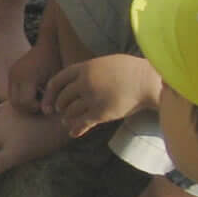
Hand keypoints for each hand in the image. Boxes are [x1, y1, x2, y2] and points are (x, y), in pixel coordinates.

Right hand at [7, 41, 62, 113]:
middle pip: (16, 103)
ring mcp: (11, 74)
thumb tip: (46, 113)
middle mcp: (15, 76)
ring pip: (12, 99)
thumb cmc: (55, 61)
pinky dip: (21, 97)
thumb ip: (50, 97)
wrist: (47, 45)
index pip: (25, 102)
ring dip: (24, 103)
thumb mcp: (55, 79)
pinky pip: (12, 92)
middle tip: (42, 104)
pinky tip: (34, 93)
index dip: (36, 107)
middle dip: (28, 108)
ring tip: (39, 98)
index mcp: (26, 76)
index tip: (47, 104)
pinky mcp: (11, 74)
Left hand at [43, 54, 162, 137]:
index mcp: (85, 68)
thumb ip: (90, 71)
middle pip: (63, 97)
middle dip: (60, 106)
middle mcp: (85, 82)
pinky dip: (75, 129)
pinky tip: (73, 133)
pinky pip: (81, 123)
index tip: (50, 99)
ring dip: (67, 118)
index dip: (50, 92)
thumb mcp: (106, 63)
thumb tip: (80, 77)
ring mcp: (92, 98)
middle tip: (60, 111)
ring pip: (70, 111)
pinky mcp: (100, 113)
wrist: (148, 81)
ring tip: (67, 121)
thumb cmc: (131, 70)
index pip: (58, 80)